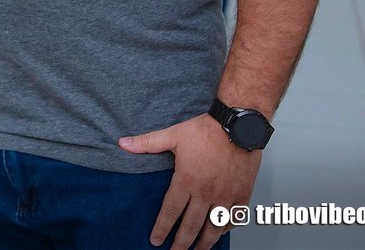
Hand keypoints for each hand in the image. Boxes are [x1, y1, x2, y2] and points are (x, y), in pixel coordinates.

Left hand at [119, 114, 260, 249]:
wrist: (238, 126)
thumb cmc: (205, 130)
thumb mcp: (173, 135)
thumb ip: (147, 142)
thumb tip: (122, 143)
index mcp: (186, 180)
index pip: (170, 211)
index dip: (162, 228)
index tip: (156, 241)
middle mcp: (205, 193)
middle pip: (191, 226)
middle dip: (182, 243)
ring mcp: (225, 196)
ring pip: (214, 228)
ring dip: (205, 242)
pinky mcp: (242, 195)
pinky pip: (234, 219)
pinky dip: (226, 228)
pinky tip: (220, 232)